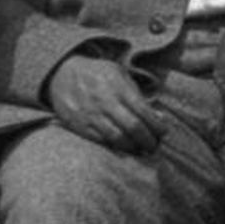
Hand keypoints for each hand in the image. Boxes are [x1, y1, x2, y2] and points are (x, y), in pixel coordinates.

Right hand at [45, 55, 163, 152]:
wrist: (61, 75)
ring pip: (118, 138)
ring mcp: (91, 115)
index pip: (143, 111)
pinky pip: (102, 142)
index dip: (157, 125)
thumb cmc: (97, 74)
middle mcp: (105, 101)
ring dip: (134, 147)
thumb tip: (158, 116)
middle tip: (154, 145)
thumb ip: (138, 94)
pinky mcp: (81, 127)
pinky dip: (116, 148)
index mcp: (117, 86)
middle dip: (148, 140)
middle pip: (133, 127)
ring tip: (141, 149)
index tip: (163, 132)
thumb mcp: (119, 74)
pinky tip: (124, 148)